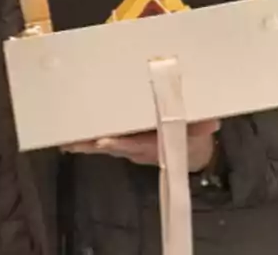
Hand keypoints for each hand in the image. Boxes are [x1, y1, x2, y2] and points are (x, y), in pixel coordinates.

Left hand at [63, 120, 219, 171]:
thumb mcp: (200, 133)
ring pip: (105, 147)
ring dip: (85, 145)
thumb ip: (203, 128)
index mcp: (156, 145)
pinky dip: (88, 143)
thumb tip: (212, 124)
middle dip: (94, 145)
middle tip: (73, 142)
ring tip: (65, 141)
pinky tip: (70, 141)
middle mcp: (139, 149)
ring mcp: (130, 148)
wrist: (190, 153)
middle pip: (114, 147)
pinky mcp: (124, 145)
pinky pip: (104, 144)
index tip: (105, 141)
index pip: (137, 144)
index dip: (121, 143)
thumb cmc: (192, 138)